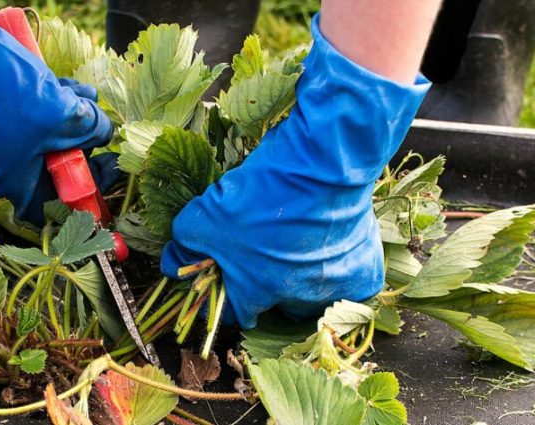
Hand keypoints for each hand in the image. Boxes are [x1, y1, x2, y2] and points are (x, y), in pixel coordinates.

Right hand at [0, 0, 117, 222]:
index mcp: (13, 181)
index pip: (54, 203)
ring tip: (89, 97)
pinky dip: (47, 102)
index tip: (106, 170)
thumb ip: (89, 128)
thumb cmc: (1, 94)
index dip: (85, 191)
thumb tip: (103, 131)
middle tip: (101, 125)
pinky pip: (25, 115)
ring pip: (41, 134)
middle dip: (81, 143)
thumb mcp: (60, 114)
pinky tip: (68, 86)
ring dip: (69, 117)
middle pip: (51, 165)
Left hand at [160, 14, 431, 328]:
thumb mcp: (204, 214)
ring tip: (299, 251)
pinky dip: (344, 273)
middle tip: (265, 255)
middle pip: (275, 305)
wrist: (325, 165)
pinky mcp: (363, 274)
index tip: (224, 279)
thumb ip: (185, 243)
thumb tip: (171, 264)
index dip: (224, 296)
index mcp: (254, 290)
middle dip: (266, 286)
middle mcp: (294, 298)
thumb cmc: (263, 191)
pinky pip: (352, 288)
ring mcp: (332, 289)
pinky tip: (333, 250)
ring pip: (314, 299)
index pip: (233, 312)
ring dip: (304, 282)